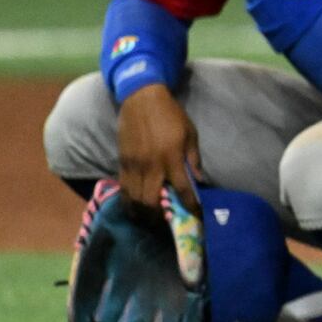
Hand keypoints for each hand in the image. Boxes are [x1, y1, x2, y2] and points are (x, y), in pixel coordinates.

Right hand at [115, 83, 199, 215]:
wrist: (141, 99)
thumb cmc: (171, 115)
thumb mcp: (190, 134)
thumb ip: (194, 159)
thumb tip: (200, 181)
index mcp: (171, 157)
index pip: (182, 189)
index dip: (190, 205)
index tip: (196, 215)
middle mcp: (151, 165)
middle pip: (151, 201)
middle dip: (159, 216)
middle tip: (166, 222)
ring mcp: (134, 165)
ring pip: (134, 199)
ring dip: (142, 213)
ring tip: (149, 220)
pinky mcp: (122, 163)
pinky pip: (123, 189)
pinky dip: (129, 202)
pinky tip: (134, 207)